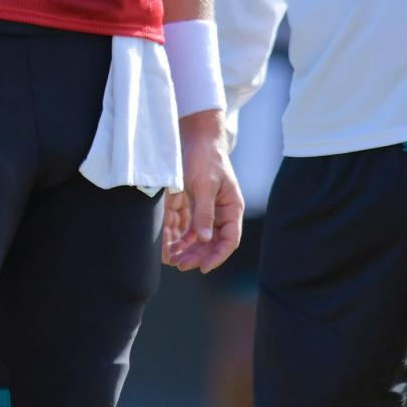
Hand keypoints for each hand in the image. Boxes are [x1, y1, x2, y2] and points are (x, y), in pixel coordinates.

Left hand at [162, 110, 243, 273]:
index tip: (203, 268)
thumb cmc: (205, 158)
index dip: (218, 256)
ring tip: (176, 261)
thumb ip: (205, 213)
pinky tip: (174, 247)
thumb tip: (206, 239)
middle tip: (182, 266)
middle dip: (199, 256)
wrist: (197, 138)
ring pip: (203, 239)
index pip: (230, 240)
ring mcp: (211, 210)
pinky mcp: (198, 206)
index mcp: (232, 208)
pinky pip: (193, 229)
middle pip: (215, 242)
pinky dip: (185, 239)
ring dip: (191, 251)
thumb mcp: (204, 185)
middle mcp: (224, 212)